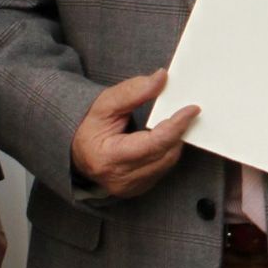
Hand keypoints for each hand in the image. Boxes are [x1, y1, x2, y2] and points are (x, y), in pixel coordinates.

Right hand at [69, 69, 199, 198]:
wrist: (76, 150)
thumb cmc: (90, 126)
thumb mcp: (106, 103)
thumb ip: (133, 90)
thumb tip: (161, 78)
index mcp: (109, 158)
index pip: (153, 143)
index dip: (175, 125)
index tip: (192, 109)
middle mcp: (120, 179)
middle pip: (164, 154)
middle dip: (178, 131)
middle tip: (187, 112)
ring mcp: (129, 188)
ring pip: (167, 163)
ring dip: (174, 142)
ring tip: (175, 122)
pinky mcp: (137, 189)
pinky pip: (162, 169)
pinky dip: (166, 152)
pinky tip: (164, 138)